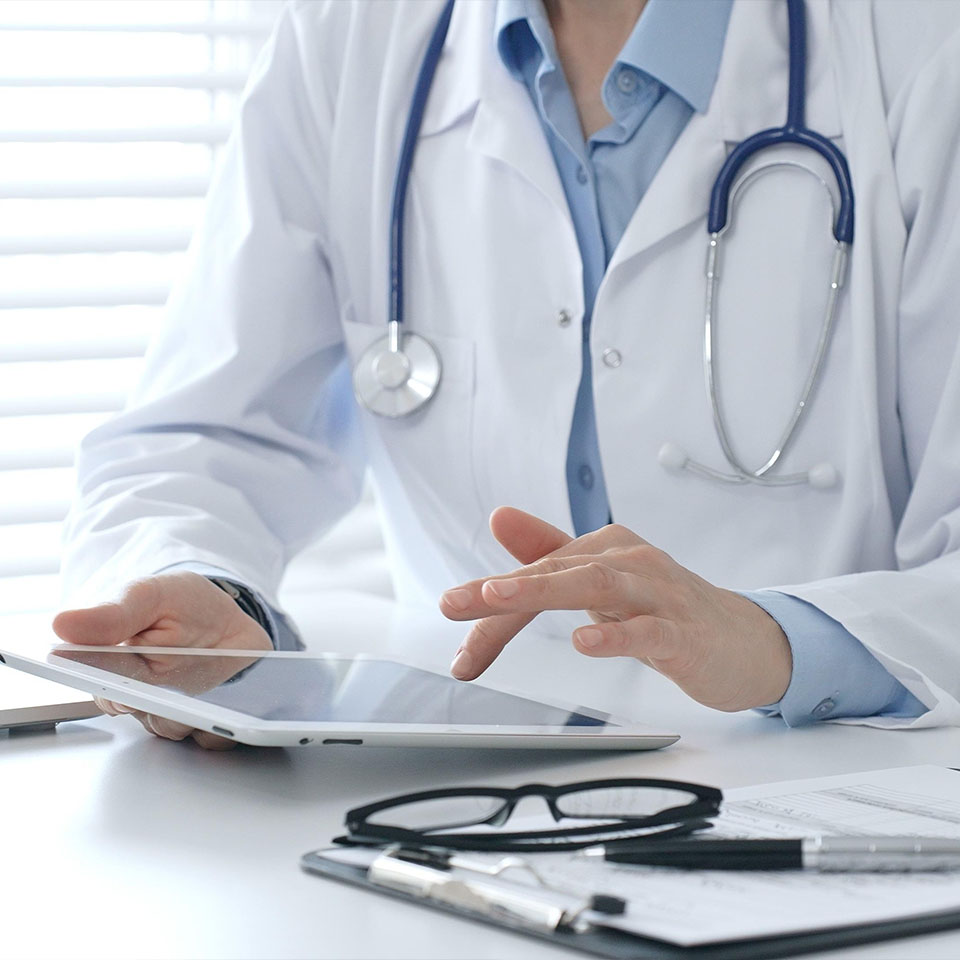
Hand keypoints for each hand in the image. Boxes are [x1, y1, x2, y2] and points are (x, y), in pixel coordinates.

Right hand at [52, 572, 272, 748]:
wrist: (230, 618)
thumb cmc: (182, 605)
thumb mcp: (151, 595)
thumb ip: (114, 613)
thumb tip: (62, 623)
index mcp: (114, 668)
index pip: (100, 689)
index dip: (109, 691)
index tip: (119, 690)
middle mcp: (141, 696)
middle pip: (139, 714)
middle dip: (152, 705)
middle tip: (166, 695)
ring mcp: (176, 711)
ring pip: (172, 728)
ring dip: (187, 716)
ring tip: (205, 704)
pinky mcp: (211, 719)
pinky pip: (211, 738)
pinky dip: (222, 728)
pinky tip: (232, 712)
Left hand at [439, 507, 791, 712]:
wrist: (744, 640)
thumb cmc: (666, 607)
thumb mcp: (602, 579)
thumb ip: (550, 552)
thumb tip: (499, 516)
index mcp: (604, 549)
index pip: (536, 572)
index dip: (489, 601)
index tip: (451, 623)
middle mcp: (628, 562)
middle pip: (557, 571)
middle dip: (500, 590)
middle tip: (452, 603)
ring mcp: (659, 595)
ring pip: (597, 587)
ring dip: (543, 592)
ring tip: (499, 600)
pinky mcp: (685, 633)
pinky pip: (649, 631)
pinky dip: (615, 636)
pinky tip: (584, 643)